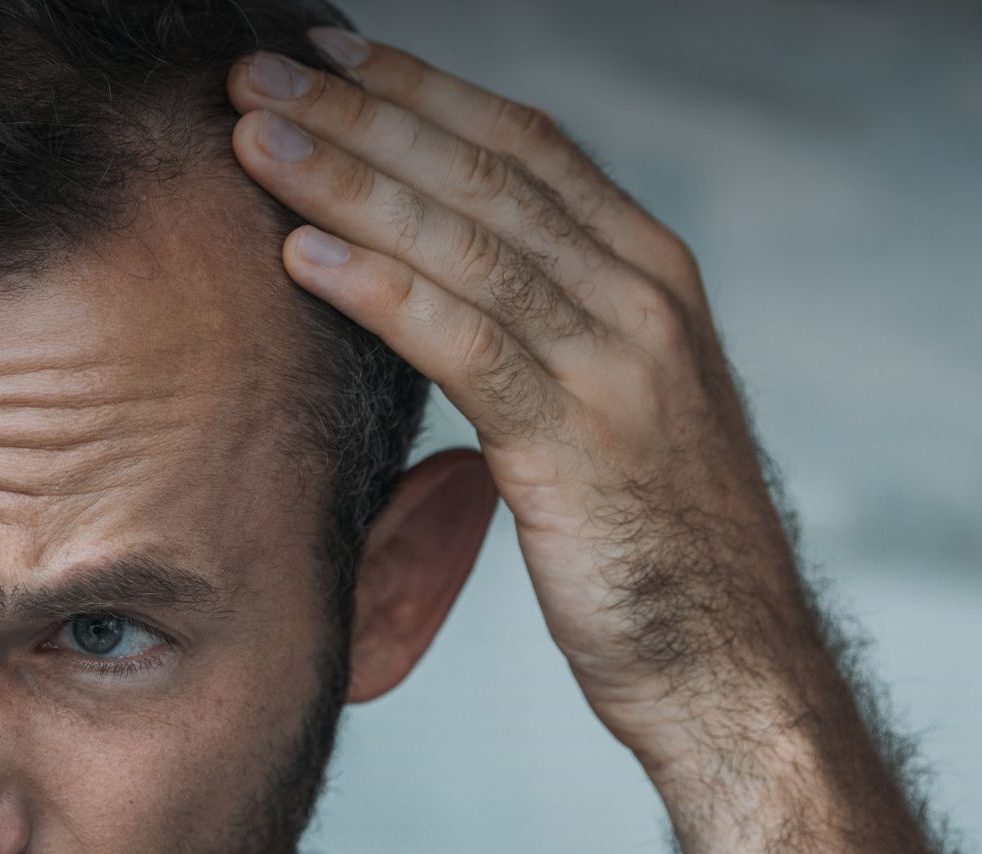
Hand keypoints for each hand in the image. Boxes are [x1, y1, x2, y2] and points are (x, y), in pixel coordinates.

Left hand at [229, 29, 820, 771]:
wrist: (728, 665)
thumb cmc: (646, 543)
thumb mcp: (602, 405)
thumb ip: (540, 327)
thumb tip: (438, 275)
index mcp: (648, 272)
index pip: (522, 145)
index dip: (417, 91)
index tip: (324, 55)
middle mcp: (642, 295)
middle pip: (483, 172)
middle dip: (362, 114)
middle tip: (257, 73)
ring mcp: (619, 363)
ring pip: (466, 241)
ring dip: (349, 181)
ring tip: (253, 141)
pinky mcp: (581, 443)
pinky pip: (466, 343)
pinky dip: (380, 290)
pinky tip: (300, 256)